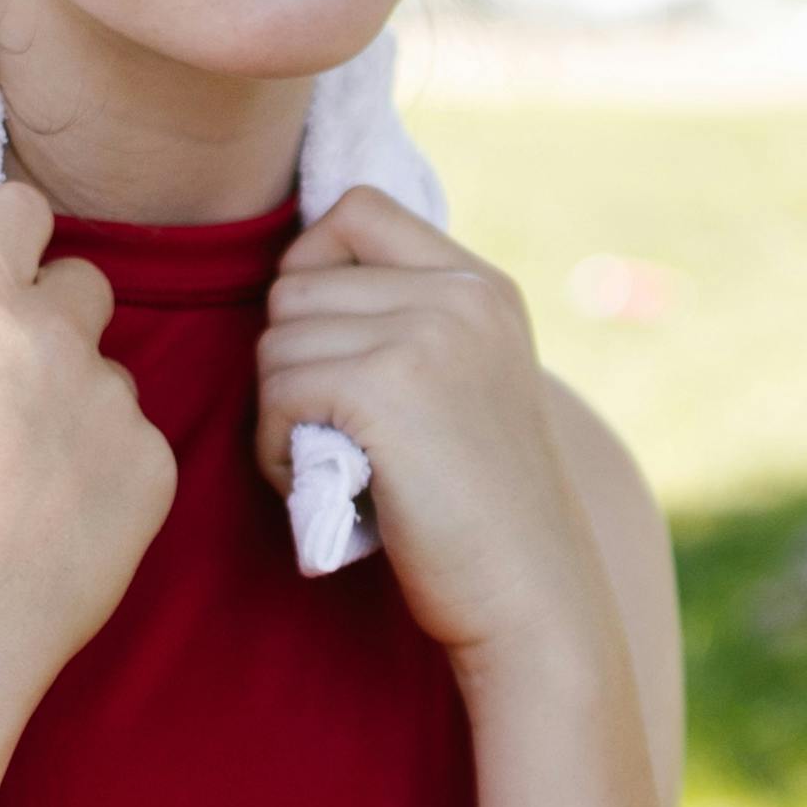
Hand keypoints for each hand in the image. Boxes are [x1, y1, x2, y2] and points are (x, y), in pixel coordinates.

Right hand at [0, 182, 174, 717]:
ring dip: (81, 414)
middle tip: (17, 400)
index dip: (15, 238)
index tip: (12, 271)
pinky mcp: (154, 463)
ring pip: (110, 378)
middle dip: (58, 325)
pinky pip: (138, 448)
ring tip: (27, 493)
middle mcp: (51, 334)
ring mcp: (111, 400)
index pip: (18, 208)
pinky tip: (61, 529)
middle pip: (84, 285)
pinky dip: (109, 480)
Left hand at [256, 192, 603, 668]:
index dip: (313, 268)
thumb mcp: (468, 383)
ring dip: (279, 415)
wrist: (531, 599)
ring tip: (335, 467)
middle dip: (291, 362)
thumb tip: (300, 275)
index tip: (329, 349)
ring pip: (275, 341)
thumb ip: (411, 322)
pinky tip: (326, 489)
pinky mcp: (384, 388)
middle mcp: (459, 293)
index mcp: (481, 285)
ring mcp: (425, 334)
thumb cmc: (480, 512)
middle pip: (296, 283)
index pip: (356, 208)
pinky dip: (278, 453)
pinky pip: (277, 393)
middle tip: (333, 435)